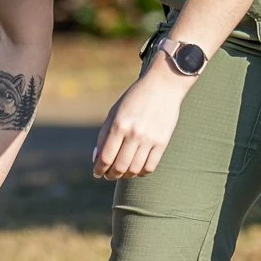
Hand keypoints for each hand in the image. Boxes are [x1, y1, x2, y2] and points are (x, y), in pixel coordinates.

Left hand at [92, 65, 189, 179]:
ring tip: (122, 173)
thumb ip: (104, 135)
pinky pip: (150, 166)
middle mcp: (134, 133)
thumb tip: (96, 159)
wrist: (163, 85)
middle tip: (109, 175)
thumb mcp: (114, 112)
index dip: (99, 169)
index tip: (97, 173)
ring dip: (125, 176)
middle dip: (111, 175)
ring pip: (134, 169)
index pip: (106, 157)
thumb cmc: (134, 99)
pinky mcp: (162, 142)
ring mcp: (149, 139)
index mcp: (119, 125)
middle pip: (119, 167)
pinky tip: (137, 169)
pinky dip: (141, 172)